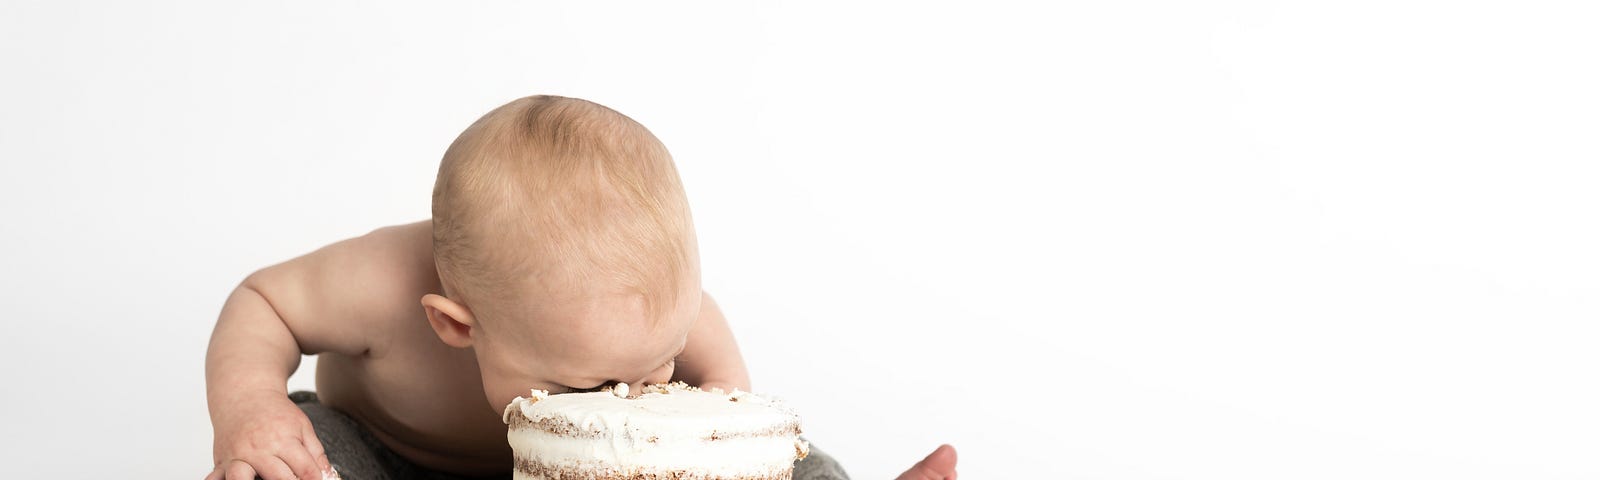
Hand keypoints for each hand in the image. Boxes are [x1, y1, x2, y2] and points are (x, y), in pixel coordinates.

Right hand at [206, 392, 332, 479]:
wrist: (244, 395)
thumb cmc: (275, 413)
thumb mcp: (302, 426)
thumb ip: (315, 452)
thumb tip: (326, 474)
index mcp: (283, 440)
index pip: (305, 469)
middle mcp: (259, 449)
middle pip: (278, 477)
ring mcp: (237, 456)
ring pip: (240, 479)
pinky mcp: (221, 461)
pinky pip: (214, 478)